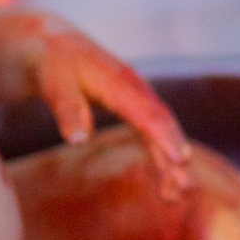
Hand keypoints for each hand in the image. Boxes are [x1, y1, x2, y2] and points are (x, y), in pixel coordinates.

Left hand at [34, 26, 189, 200]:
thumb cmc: (55, 65)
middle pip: (163, 124)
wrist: (55, 46)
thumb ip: (68, 110)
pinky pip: (153, 132)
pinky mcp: (134, 106)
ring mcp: (137, 97)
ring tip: (178, 193)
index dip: (164, 138)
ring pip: (162, 130)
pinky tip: (166, 179)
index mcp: (118, 82)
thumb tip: (77, 140)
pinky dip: (161, 155)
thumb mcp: (54, 85)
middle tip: (184, 187)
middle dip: (176, 154)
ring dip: (172, 160)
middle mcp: (135, 88)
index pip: (147, 114)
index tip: (179, 161)